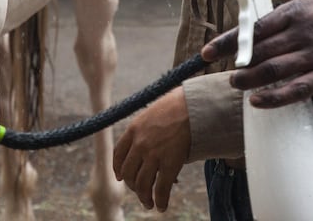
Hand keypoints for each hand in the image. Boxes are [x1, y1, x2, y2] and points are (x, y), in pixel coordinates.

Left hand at [112, 88, 189, 211]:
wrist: (193, 105)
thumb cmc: (177, 105)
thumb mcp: (152, 112)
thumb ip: (146, 128)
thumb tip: (149, 144)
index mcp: (133, 129)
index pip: (118, 154)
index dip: (118, 169)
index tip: (121, 177)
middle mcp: (139, 144)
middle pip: (128, 173)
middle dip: (133, 186)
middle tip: (139, 191)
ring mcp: (153, 154)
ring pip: (142, 185)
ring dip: (144, 198)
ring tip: (148, 203)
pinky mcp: (169, 163)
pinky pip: (161, 189)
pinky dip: (160, 201)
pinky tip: (161, 206)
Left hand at [201, 0, 312, 108]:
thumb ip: (289, 15)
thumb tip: (261, 27)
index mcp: (296, 12)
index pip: (253, 29)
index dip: (228, 42)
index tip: (208, 51)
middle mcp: (302, 32)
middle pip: (259, 51)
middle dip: (235, 64)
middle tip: (221, 72)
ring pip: (273, 70)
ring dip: (249, 80)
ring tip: (235, 84)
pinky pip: (297, 89)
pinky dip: (274, 97)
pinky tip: (258, 101)